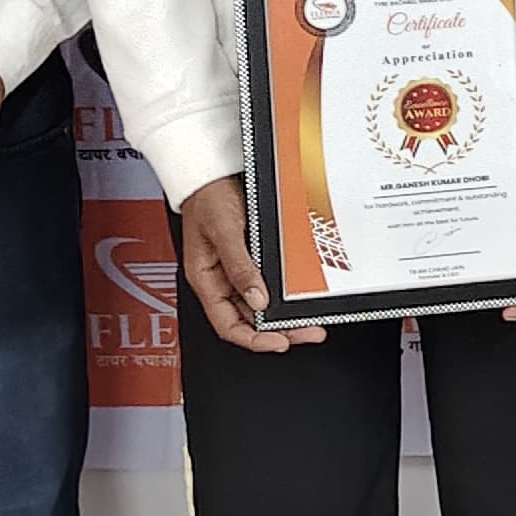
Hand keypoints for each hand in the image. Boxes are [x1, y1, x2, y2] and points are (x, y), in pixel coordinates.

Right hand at [179, 176, 325, 352]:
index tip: (279, 343)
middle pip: (249, 318)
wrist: (212, 172)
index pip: (228, 325)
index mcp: (207, 279)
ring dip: (284, 314)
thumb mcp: (224, 230)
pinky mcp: (251, 256)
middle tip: (307, 332)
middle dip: (279, 330)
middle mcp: (222, 279)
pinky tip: (298, 296)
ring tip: (309, 320)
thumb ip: (239, 265)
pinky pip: (267, 282)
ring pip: (261, 304)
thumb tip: (257, 299)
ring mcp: (237, 269)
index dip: (253, 339)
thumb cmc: (207, 196)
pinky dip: (283, 293)